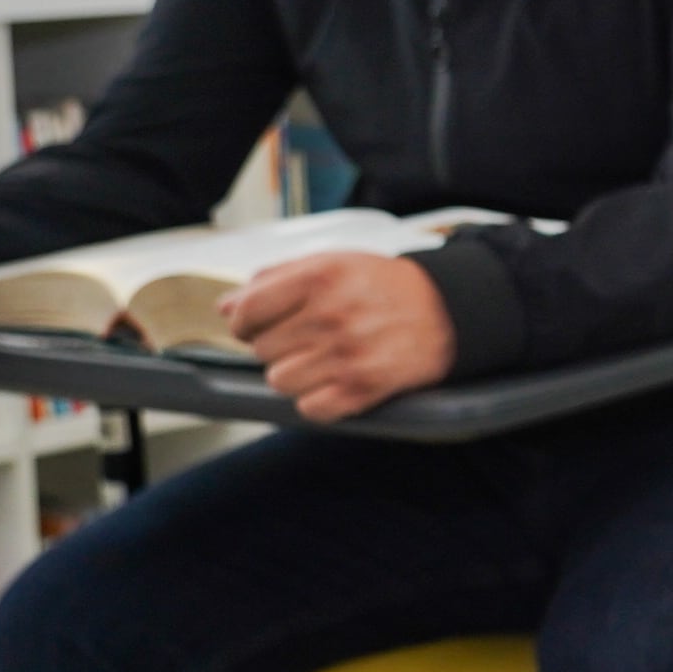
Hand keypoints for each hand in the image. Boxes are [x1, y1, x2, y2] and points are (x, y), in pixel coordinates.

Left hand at [221, 251, 456, 420]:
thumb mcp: (331, 263)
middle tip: (307, 337)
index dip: (244, 323)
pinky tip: (336, 380)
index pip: (248, 312)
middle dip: (279, 345)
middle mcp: (332, 315)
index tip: (255, 325)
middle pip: (262, 350)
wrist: (446, 310)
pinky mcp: (364, 388)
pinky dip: (318, 400)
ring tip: (322, 359)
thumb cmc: (384, 287)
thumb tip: (226, 306)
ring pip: (280, 381)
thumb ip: (274, 279)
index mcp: (320, 277)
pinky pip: (310, 408)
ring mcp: (348, 354)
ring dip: (296, 374)